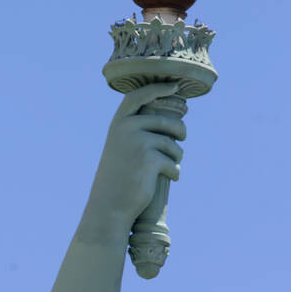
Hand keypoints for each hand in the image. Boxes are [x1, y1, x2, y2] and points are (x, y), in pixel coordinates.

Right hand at [85, 82, 184, 231]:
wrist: (109, 205)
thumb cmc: (118, 177)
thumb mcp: (122, 149)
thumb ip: (139, 132)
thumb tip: (172, 120)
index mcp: (118, 124)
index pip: (139, 96)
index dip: (158, 88)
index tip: (175, 86)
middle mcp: (127, 129)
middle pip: (167, 122)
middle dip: (179, 132)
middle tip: (181, 140)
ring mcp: (138, 143)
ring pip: (173, 144)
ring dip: (176, 156)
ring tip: (170, 166)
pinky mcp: (150, 160)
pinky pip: (174, 162)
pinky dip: (175, 172)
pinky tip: (169, 179)